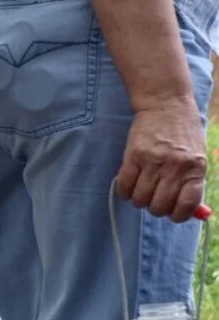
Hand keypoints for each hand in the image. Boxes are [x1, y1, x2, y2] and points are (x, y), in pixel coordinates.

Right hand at [116, 98, 206, 222]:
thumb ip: (191, 184)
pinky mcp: (133, 156)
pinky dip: (125, 191)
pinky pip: (124, 187)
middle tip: (155, 198)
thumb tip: (191, 214)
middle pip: (159, 207)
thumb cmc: (183, 134)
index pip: (186, 206)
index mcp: (195, 168)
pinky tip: (130, 184)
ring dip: (139, 199)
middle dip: (155, 208)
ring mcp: (153, 161)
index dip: (177, 215)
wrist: (167, 104)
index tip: (172, 211)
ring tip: (143, 188)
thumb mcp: (196, 157)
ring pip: (140, 199)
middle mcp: (175, 166)